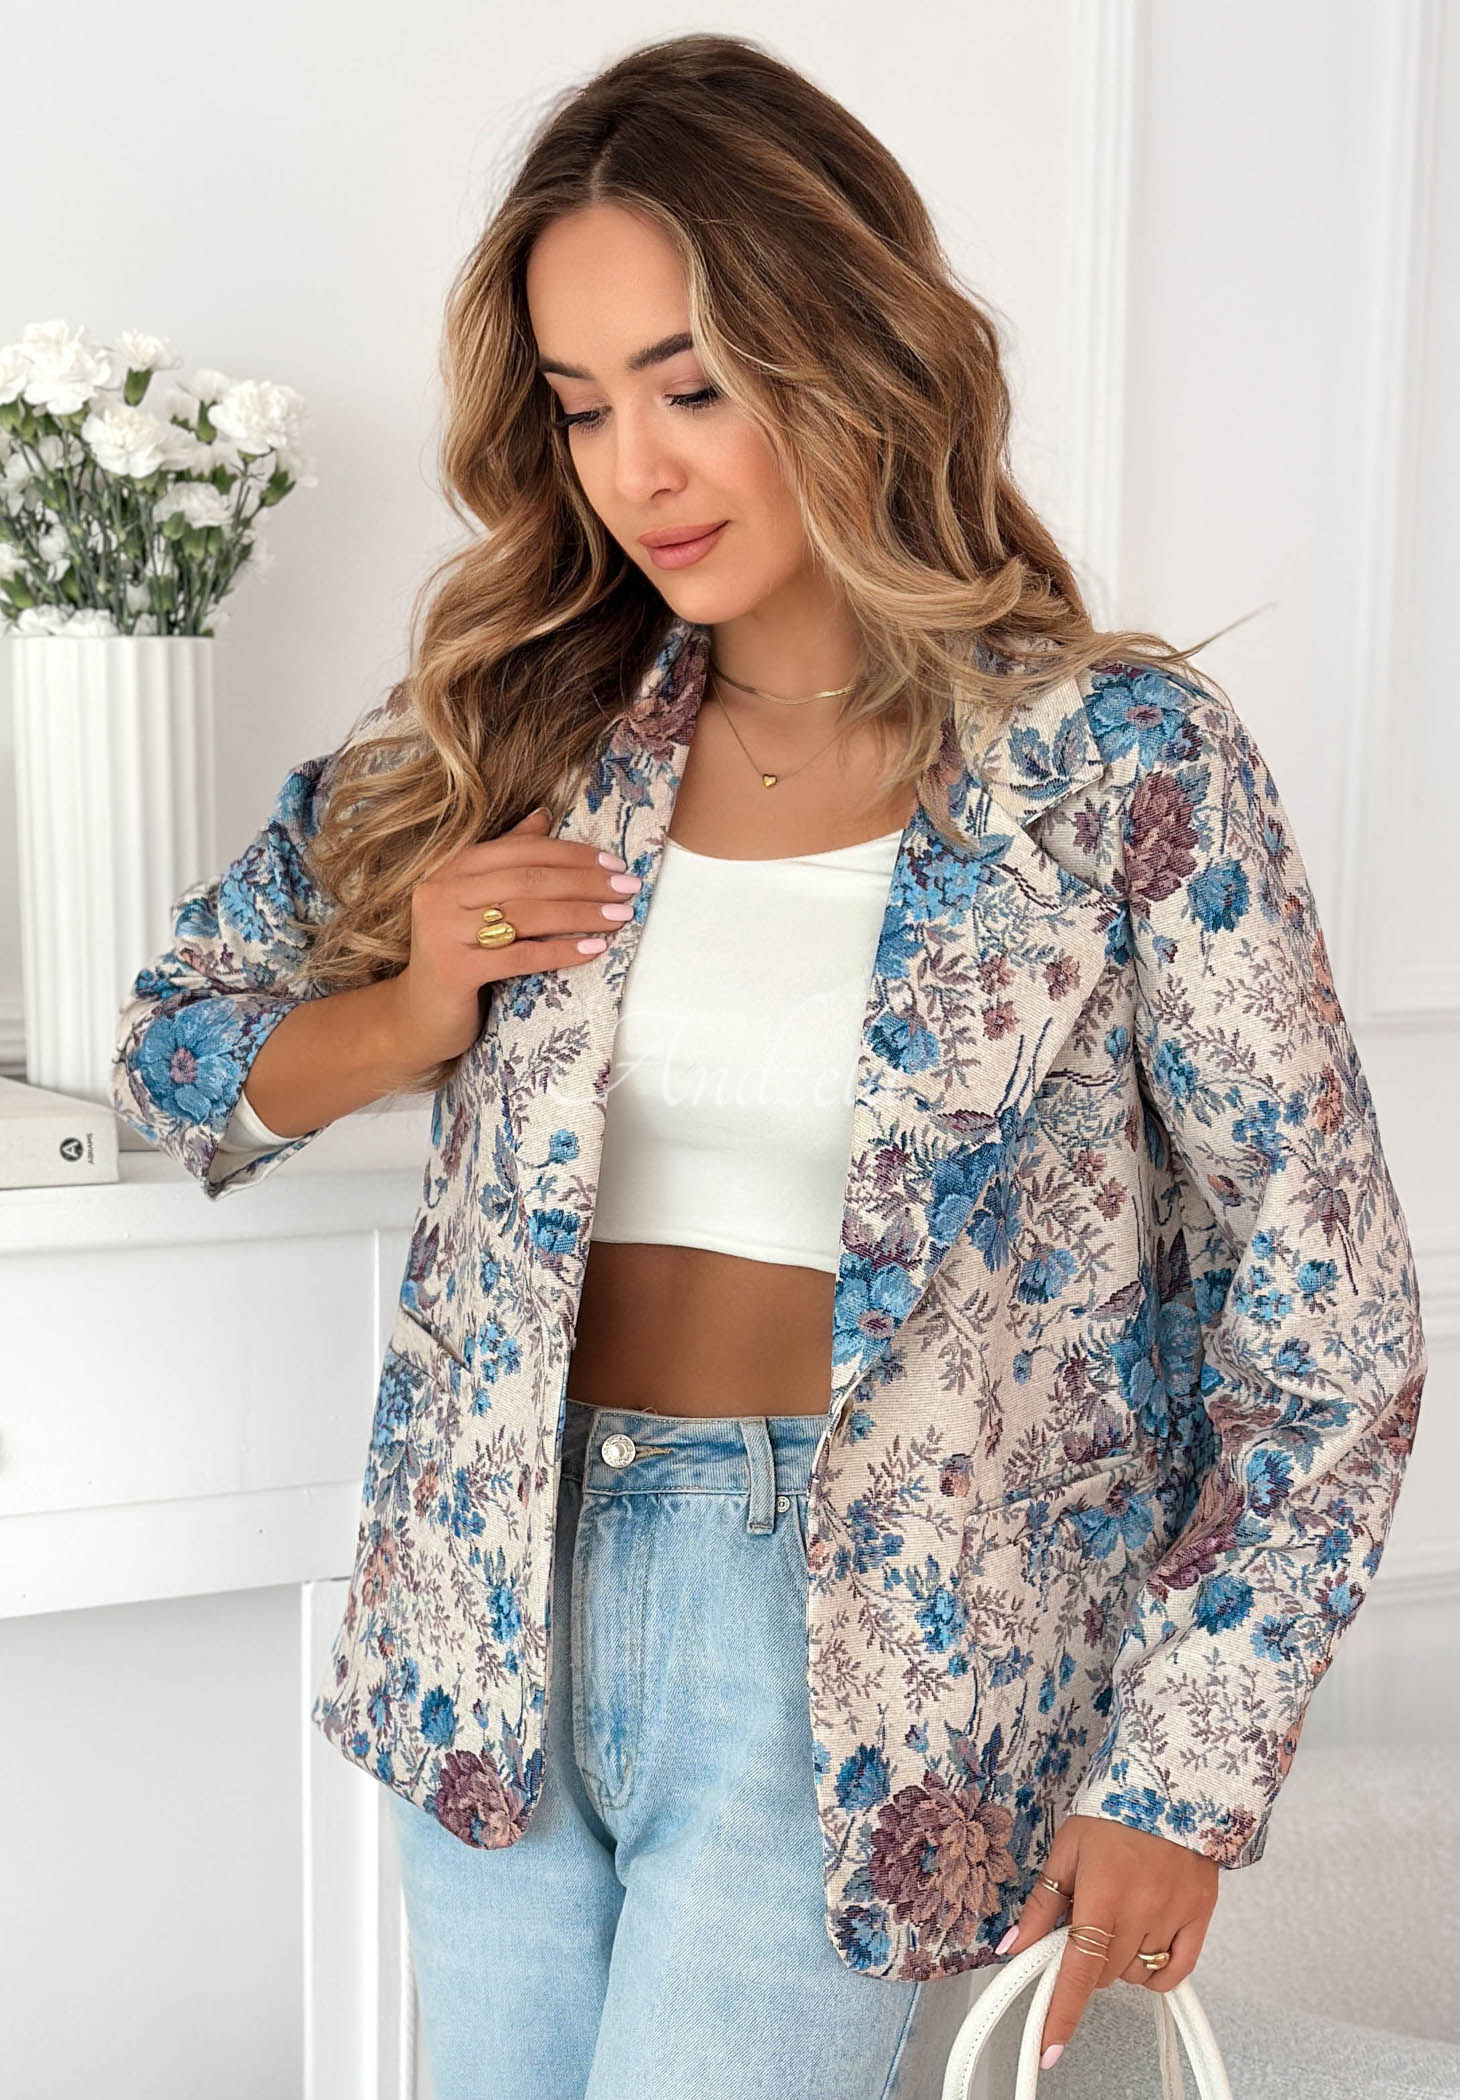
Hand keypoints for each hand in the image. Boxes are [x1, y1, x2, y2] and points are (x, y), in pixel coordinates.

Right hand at [382, 805, 641, 1075]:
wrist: (418, 1015)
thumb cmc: (458, 953)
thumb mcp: (478, 901)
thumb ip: (506, 858)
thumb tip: (544, 814)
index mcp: (451, 868)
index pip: (521, 851)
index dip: (571, 854)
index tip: (614, 864)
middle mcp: (441, 893)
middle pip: (528, 880)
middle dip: (585, 882)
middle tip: (628, 888)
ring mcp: (443, 931)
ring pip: (526, 915)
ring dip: (582, 914)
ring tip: (620, 916)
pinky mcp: (454, 970)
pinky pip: (519, 956)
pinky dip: (561, 952)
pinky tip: (594, 949)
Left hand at [994, 1813, 1218, 2072]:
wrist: (1171, 1786)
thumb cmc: (1113, 1815)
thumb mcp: (1066, 1851)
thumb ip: (1041, 1905)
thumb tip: (1011, 1946)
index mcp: (1101, 1893)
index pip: (1077, 1970)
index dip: (1061, 2012)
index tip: (1050, 2046)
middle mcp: (1140, 1910)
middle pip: (1105, 1974)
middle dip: (1089, 1960)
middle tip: (1090, 1923)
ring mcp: (1174, 1916)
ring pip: (1137, 1974)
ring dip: (1121, 1960)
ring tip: (1121, 1918)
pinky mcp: (1201, 1917)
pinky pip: (1176, 1972)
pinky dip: (1157, 1972)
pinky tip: (1146, 1947)